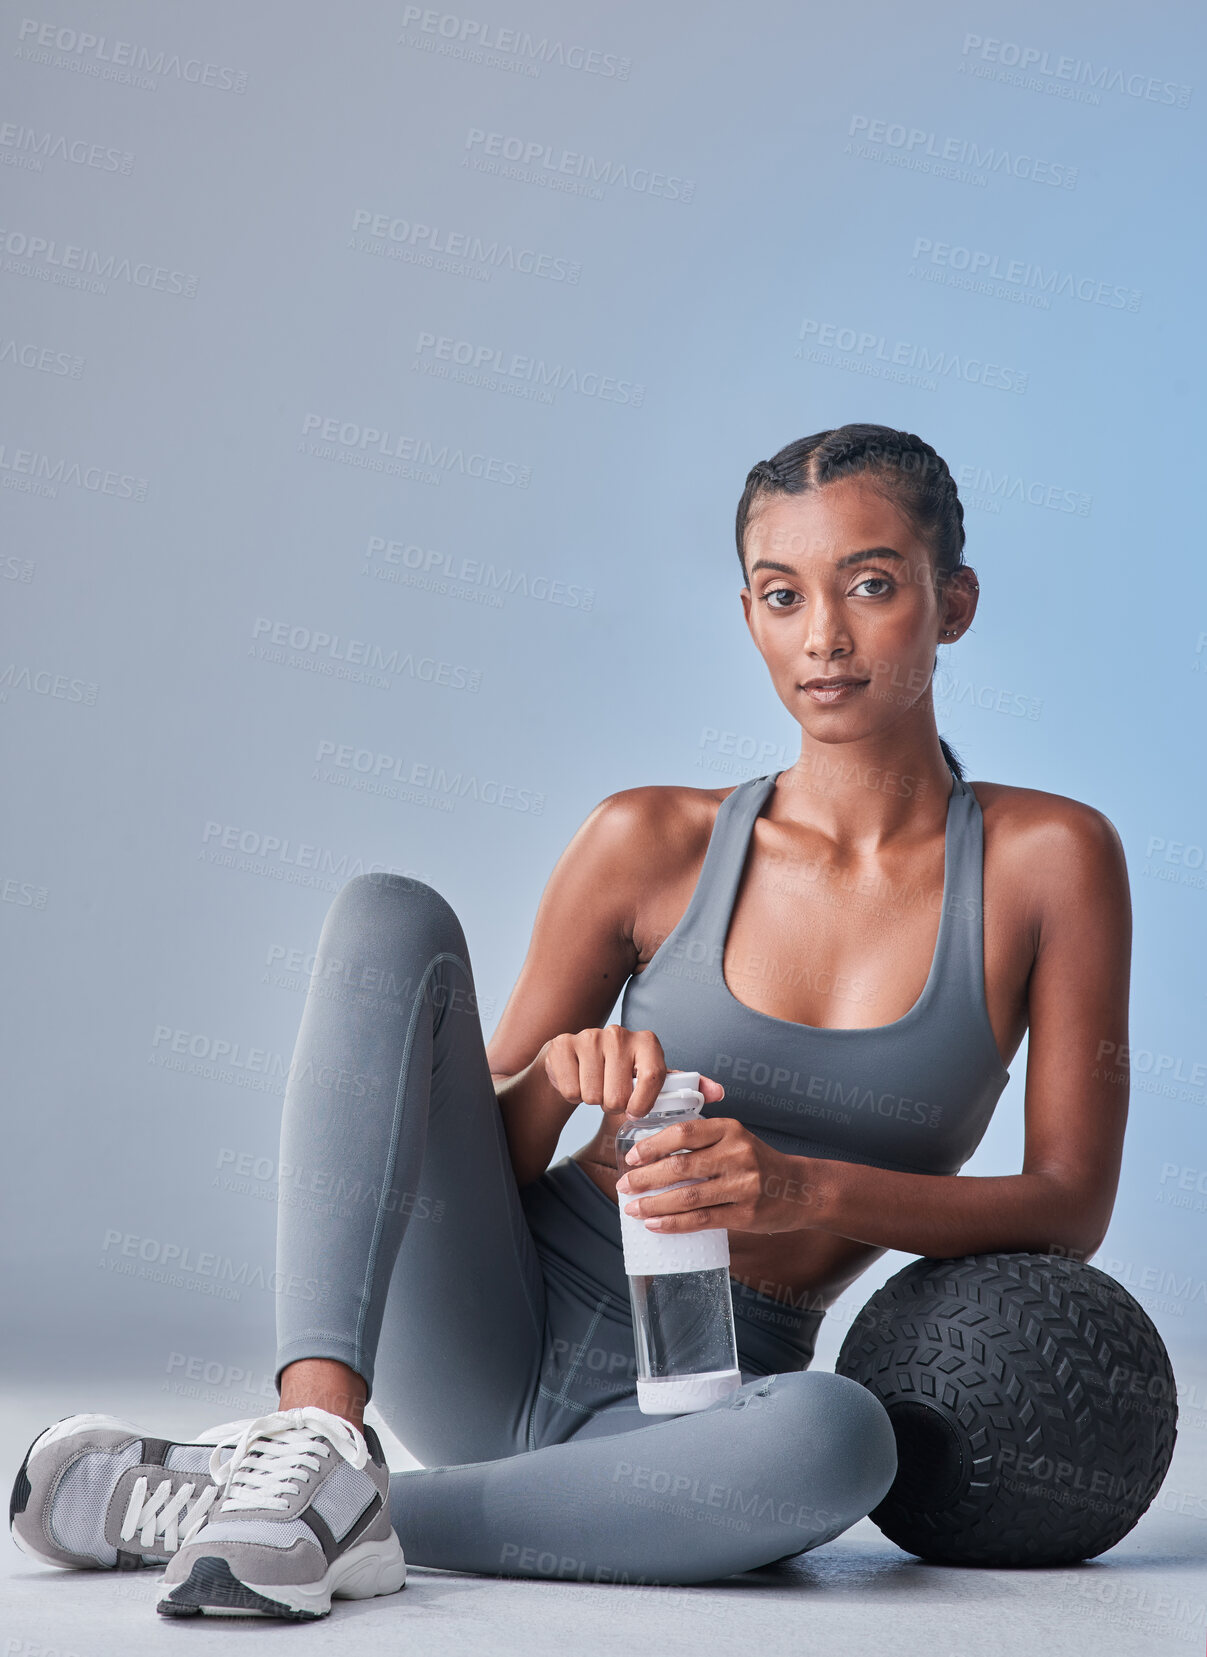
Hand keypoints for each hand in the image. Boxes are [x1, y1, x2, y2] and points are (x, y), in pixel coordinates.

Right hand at [541, 1025, 725, 1120]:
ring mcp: (589, 1036)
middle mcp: (619, 1033)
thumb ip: (686, 1086)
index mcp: (647, 1042)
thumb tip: (719, 1092)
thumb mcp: (654, 1080)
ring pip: (593, 1095)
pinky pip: (570, 1089)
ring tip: (594, 1086)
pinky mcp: (563, 1045)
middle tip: (611, 1092)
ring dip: (592, 1100)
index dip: (643, 1103)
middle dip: (613, 1104)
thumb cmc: (620, 1074)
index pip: (654, 1078)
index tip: (635, 1109)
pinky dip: (571, 1093)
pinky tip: (575, 1079)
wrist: (575, 1063)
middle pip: (619, 1095)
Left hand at [614, 1116, 822, 1234]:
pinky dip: (674, 1223)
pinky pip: (701, 1220)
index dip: (652, 1145)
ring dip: (654, 1204)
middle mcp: (737, 1154)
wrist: (801, 1189)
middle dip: (645, 1178)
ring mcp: (743, 1186)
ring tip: (633, 1208)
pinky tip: (655, 1224)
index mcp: (730, 1129)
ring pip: (687, 1196)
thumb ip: (702, 1142)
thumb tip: (652, 1157)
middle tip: (624, 1185)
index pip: (683, 1133)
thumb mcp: (736, 1139)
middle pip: (680, 1166)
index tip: (632, 1157)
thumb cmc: (759, 1163)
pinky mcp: (745, 1214)